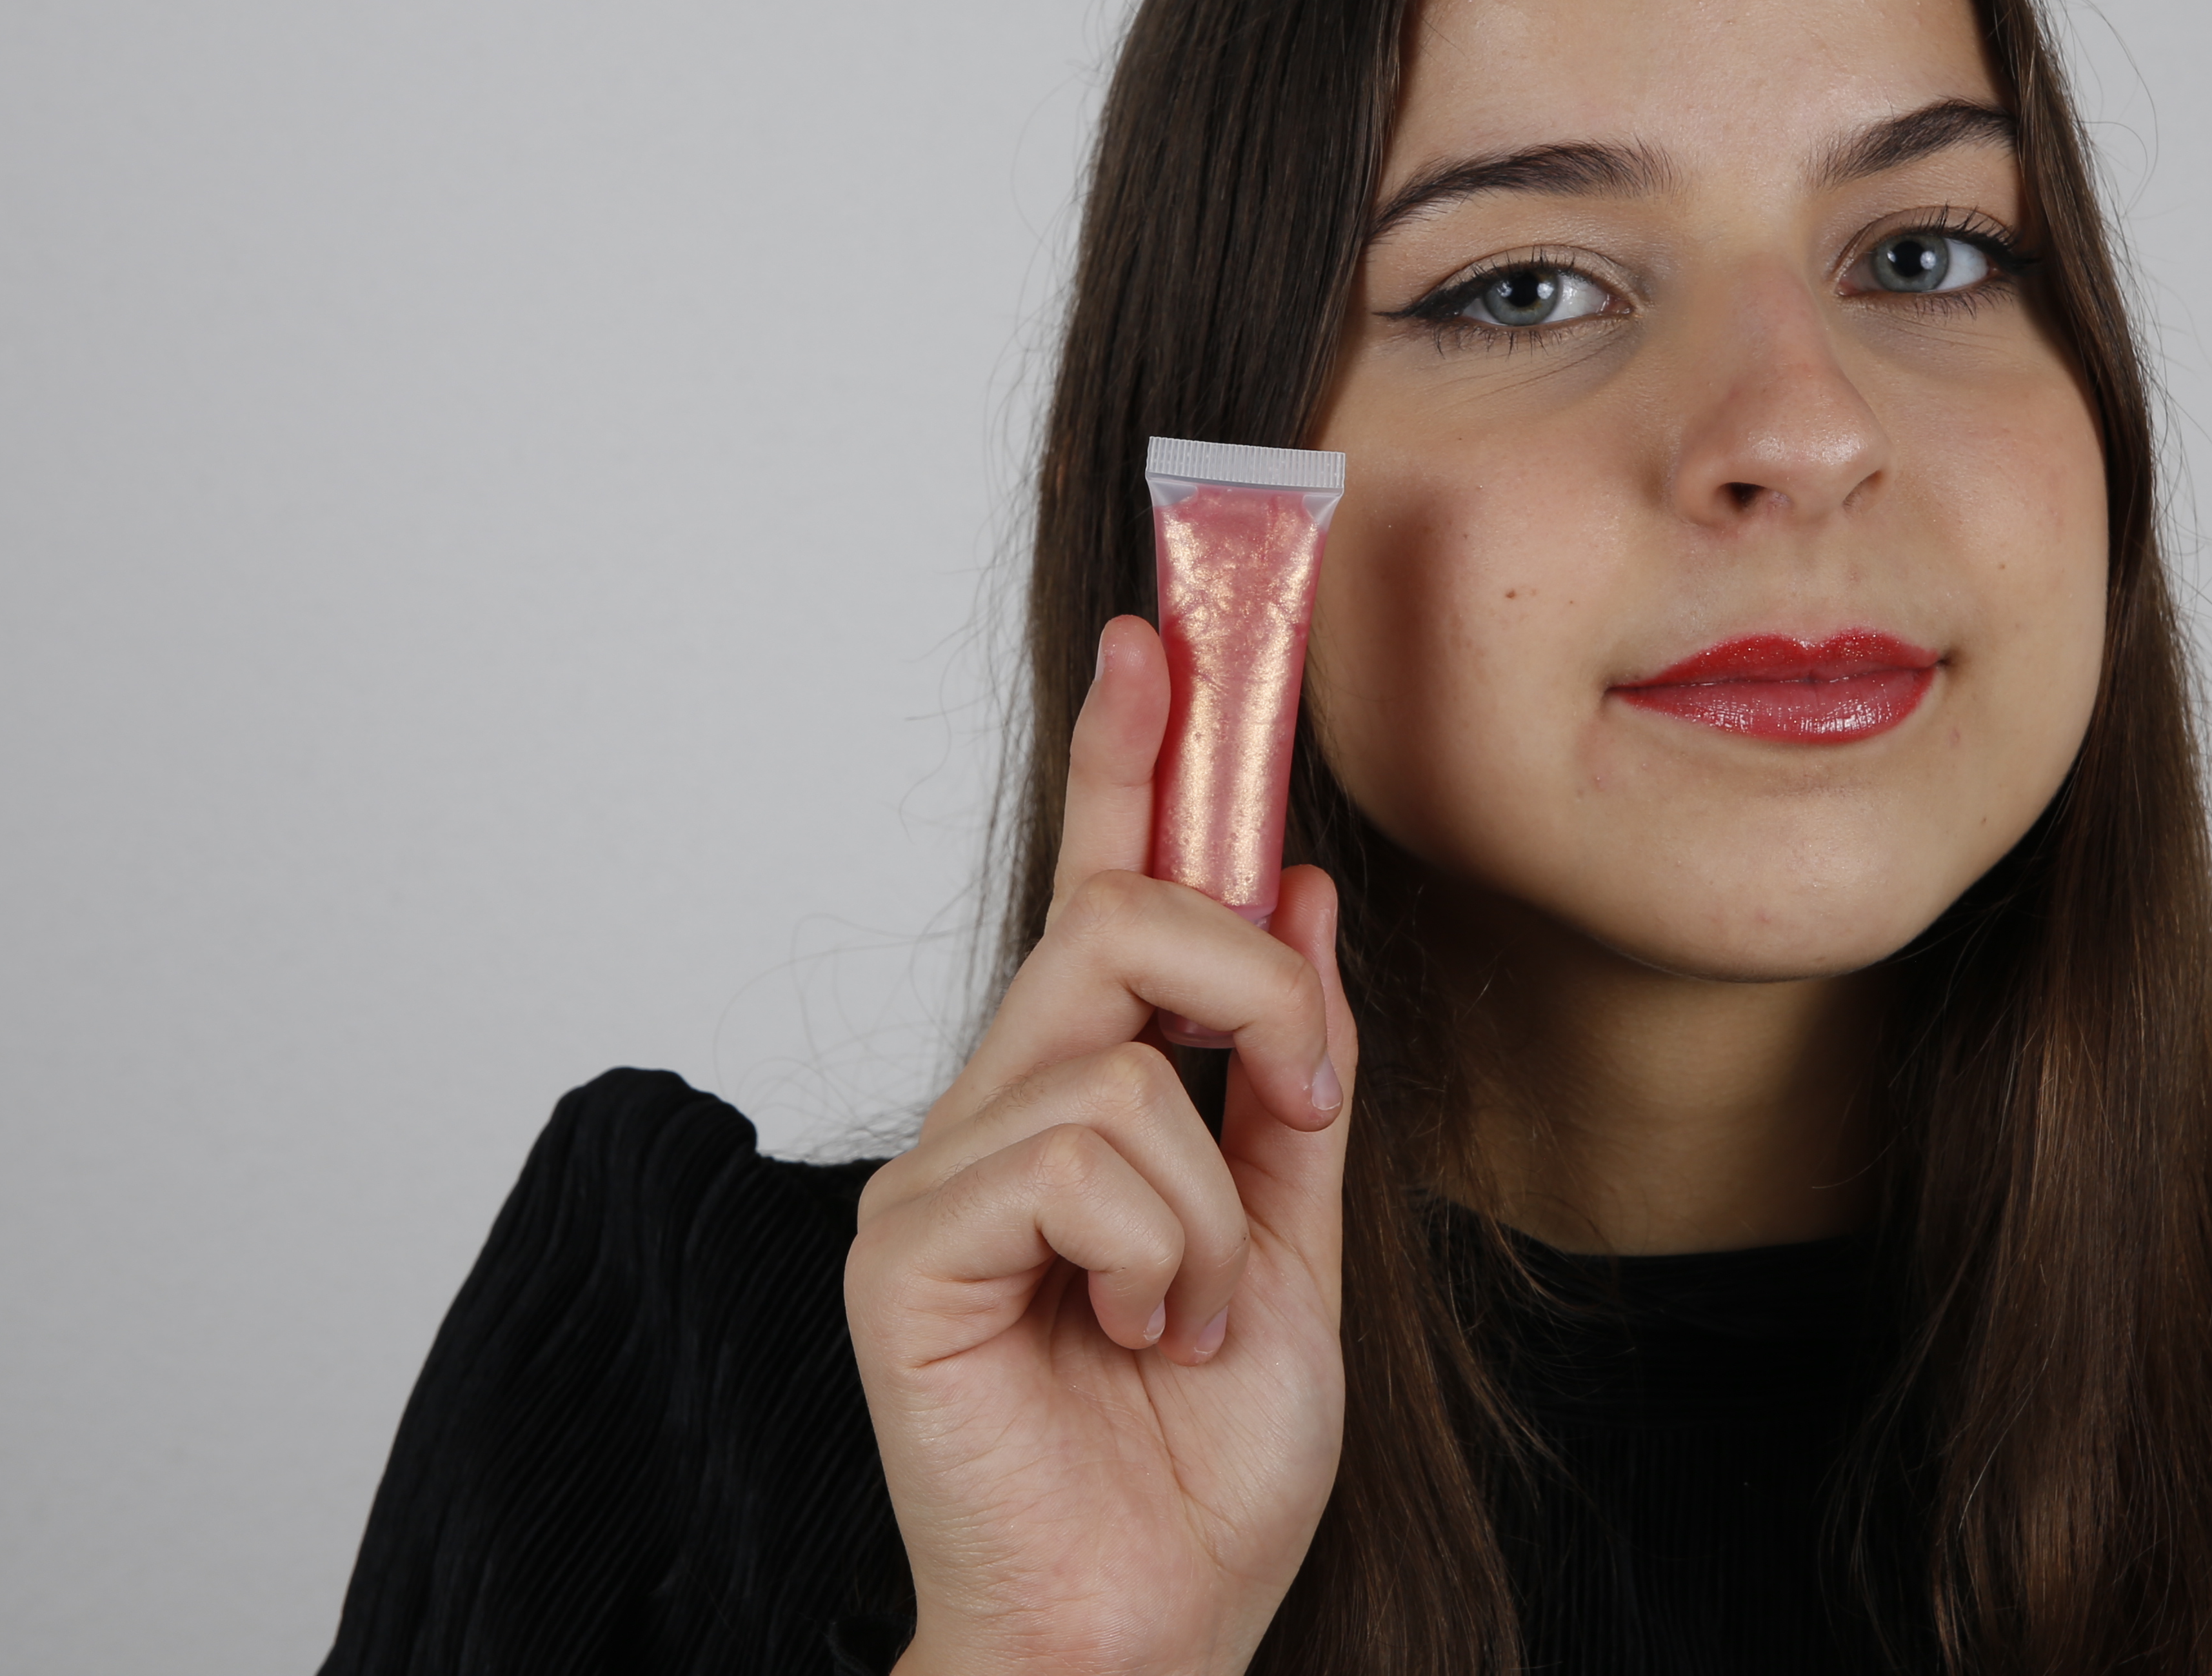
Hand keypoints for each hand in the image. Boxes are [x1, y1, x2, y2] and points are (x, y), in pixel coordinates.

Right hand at [848, 614, 1356, 1675]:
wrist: (1147, 1633)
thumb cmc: (1202, 1471)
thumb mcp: (1302, 1244)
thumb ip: (1293, 1073)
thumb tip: (1303, 887)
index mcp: (1083, 1103)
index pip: (1101, 894)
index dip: (1126, 762)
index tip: (1159, 635)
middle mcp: (994, 1113)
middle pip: (1117, 924)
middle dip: (1250, 982)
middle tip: (1300, 1101)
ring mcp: (939, 1176)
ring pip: (1115, 1055)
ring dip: (1219, 1201)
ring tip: (1195, 1320)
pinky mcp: (907, 1247)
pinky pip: (1076, 1155)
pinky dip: (1165, 1253)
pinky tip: (1143, 1341)